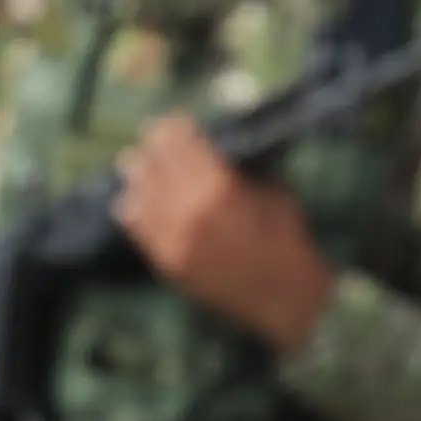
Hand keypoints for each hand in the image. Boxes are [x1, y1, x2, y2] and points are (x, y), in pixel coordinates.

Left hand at [112, 115, 334, 355]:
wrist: (286, 299)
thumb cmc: (287, 240)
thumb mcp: (272, 191)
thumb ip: (239, 169)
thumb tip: (214, 148)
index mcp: (218, 186)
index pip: (179, 141)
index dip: (174, 127)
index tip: (174, 122)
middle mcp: (188, 208)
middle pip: (153, 162)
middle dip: (154, 146)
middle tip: (154, 137)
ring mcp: (173, 236)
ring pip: (138, 190)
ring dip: (140, 173)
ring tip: (139, 163)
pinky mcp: (166, 259)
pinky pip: (135, 224)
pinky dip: (133, 205)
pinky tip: (133, 197)